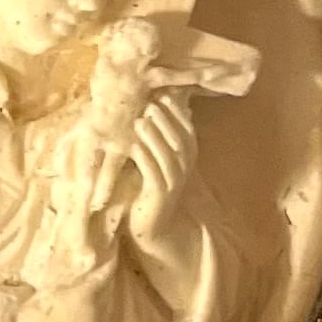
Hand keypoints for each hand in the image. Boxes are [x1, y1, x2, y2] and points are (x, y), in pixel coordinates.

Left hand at [126, 95, 196, 231]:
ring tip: (140, 120)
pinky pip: (152, 173)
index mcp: (187, 157)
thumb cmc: (151, 187)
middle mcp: (184, 168)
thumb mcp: (159, 160)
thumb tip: (153, 105)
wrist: (154, 226)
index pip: (188, 130)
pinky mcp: (159, 195)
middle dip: (165, 121)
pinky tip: (133, 146)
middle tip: (151, 104)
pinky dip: (144, 158)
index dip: (177, 113)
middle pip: (179, 140)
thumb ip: (159, 137)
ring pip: (167, 155)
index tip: (164, 95)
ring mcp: (173, 182)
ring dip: (154, 137)